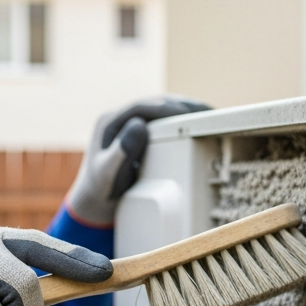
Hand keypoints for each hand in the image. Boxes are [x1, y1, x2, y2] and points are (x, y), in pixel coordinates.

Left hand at [64, 97, 210, 226]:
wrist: (96, 200)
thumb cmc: (102, 189)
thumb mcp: (108, 173)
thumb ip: (121, 151)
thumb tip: (139, 125)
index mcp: (109, 122)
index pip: (141, 107)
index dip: (165, 108)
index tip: (187, 114)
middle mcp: (120, 118)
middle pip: (155, 104)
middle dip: (182, 106)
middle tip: (207, 113)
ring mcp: (130, 124)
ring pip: (162, 110)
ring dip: (185, 110)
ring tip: (209, 116)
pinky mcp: (141, 133)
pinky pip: (164, 121)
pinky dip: (182, 121)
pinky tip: (199, 125)